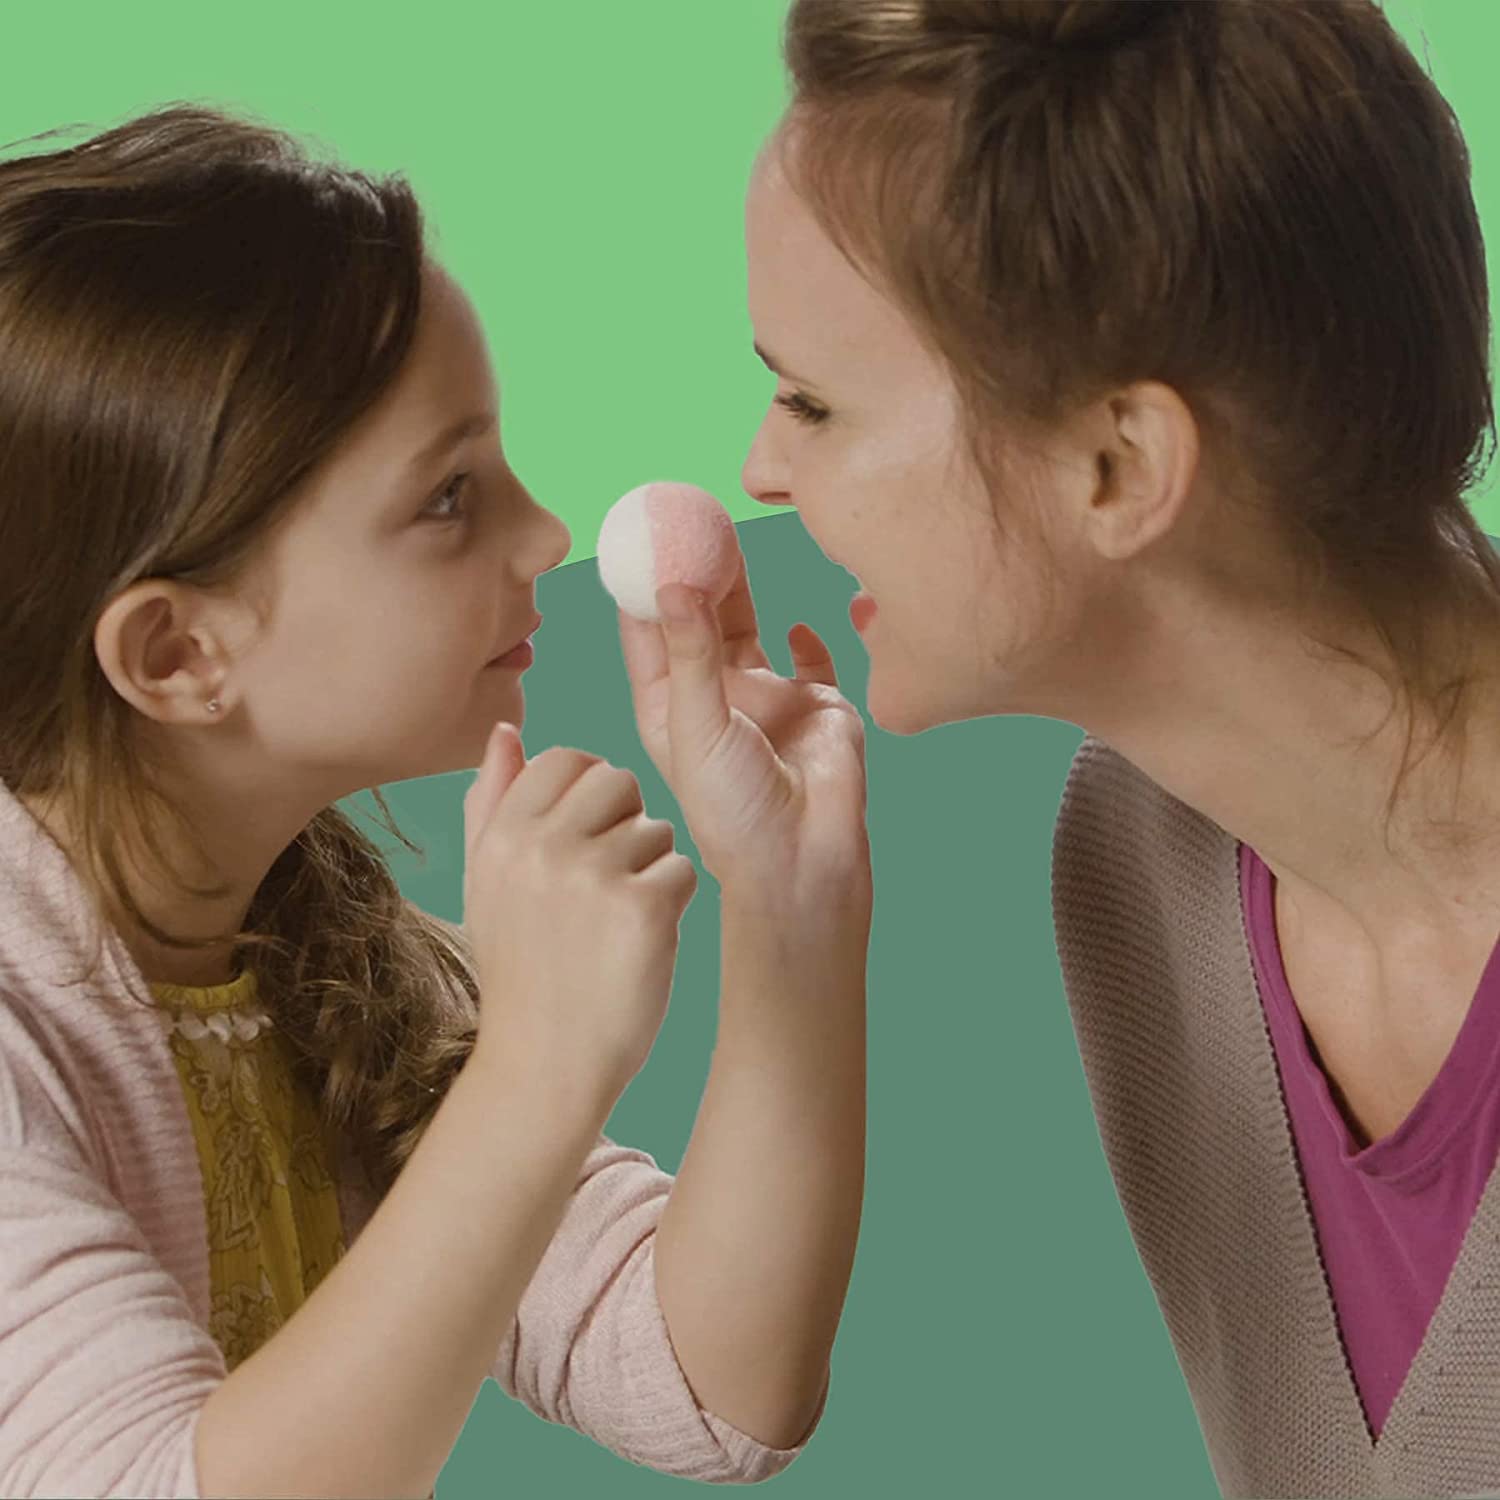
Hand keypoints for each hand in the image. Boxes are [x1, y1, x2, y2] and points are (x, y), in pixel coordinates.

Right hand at [460, 722, 698, 1103]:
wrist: (544, 1065)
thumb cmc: (522, 971)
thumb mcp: (487, 885)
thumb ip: (492, 802)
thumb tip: (505, 730)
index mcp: (501, 833)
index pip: (567, 759)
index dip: (591, 795)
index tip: (588, 841)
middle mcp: (542, 845)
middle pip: (619, 781)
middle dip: (626, 823)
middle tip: (608, 884)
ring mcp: (593, 874)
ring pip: (658, 829)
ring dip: (652, 870)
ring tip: (617, 924)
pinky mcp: (644, 907)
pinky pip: (682, 869)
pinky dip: (675, 904)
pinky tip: (644, 943)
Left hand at [616, 550, 870, 895]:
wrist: (805, 859)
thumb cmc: (733, 811)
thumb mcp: (699, 725)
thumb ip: (693, 653)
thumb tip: (674, 583)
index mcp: (668, 705)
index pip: (644, 631)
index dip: (638, 581)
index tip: (634, 530)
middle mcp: (714, 695)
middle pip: (696, 616)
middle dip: (691, 568)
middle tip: (688, 516)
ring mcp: (767, 697)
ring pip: (748, 625)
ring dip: (740, 586)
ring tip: (731, 538)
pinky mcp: (819, 702)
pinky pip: (814, 654)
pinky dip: (809, 631)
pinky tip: (800, 615)